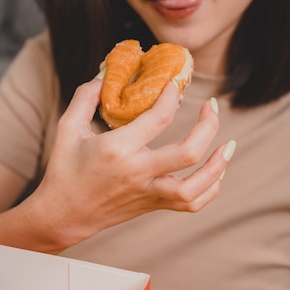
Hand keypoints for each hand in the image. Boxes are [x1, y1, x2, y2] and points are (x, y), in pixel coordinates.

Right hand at [23, 78, 231, 248]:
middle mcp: (137, 173)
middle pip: (189, 152)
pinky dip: (209, 190)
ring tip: (227, 145)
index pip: (159, 117)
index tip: (174, 84)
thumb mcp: (67, 128)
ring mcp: (147, 192)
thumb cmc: (63, 170)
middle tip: (211, 107)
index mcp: (117, 149)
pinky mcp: (151, 205)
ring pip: (196, 186)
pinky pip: (190, 204)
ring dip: (218, 165)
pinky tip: (215, 174)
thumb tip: (104, 74)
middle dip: (208, 126)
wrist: (62, 215)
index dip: (172, 95)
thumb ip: (85, 97)